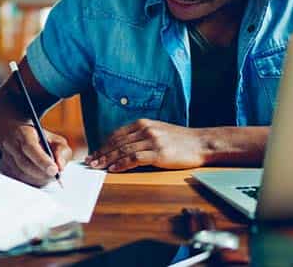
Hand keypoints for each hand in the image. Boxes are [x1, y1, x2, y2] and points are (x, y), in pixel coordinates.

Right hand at [0, 124, 72, 186]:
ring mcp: (6, 157)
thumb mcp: (56, 140)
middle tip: (55, 175)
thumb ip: (62, 151)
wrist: (21, 138)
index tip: (54, 170)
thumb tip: (60, 167)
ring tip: (48, 174)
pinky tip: (39, 176)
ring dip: (38, 178)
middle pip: (24, 163)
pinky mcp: (5, 169)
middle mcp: (11, 144)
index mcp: (23, 132)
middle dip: (42, 173)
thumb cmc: (42, 140)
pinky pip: (19, 180)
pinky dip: (32, 182)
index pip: (30, 147)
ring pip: (21, 175)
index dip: (42, 160)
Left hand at [85, 119, 205, 171]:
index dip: (104, 145)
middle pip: (117, 142)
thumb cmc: (181, 140)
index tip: (95, 153)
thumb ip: (142, 136)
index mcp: (144, 123)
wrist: (202, 143)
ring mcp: (152, 141)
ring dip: (108, 160)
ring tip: (98, 167)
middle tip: (91, 162)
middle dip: (102, 153)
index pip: (117, 134)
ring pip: (123, 150)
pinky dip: (121, 164)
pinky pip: (134, 159)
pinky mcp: (159, 153)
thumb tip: (123, 147)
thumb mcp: (159, 132)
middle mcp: (146, 129)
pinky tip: (113, 169)